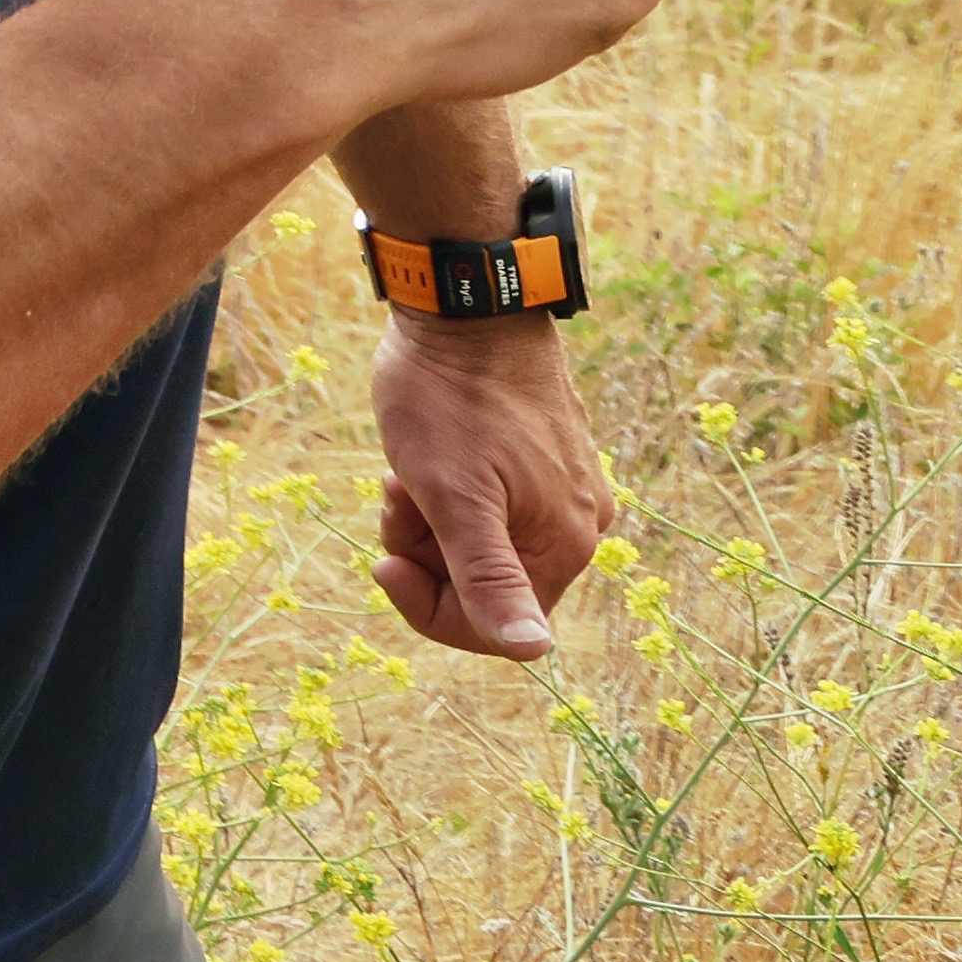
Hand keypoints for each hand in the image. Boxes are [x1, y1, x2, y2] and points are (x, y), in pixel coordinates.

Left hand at [370, 310, 615, 658]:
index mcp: (565, 546)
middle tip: (395, 497)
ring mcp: (564, 489)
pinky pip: (490, 504)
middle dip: (426, 554)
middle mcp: (579, 525)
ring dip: (430, 519)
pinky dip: (448, 491)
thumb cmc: (450, 399)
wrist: (465, 307)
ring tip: (405, 470)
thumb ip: (490, 579)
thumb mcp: (453, 497)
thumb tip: (534, 653)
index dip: (428, 608)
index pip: (497, 628)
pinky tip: (424, 454)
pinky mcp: (544, 458)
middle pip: (487, 584)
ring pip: (482, 542)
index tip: (382, 563)